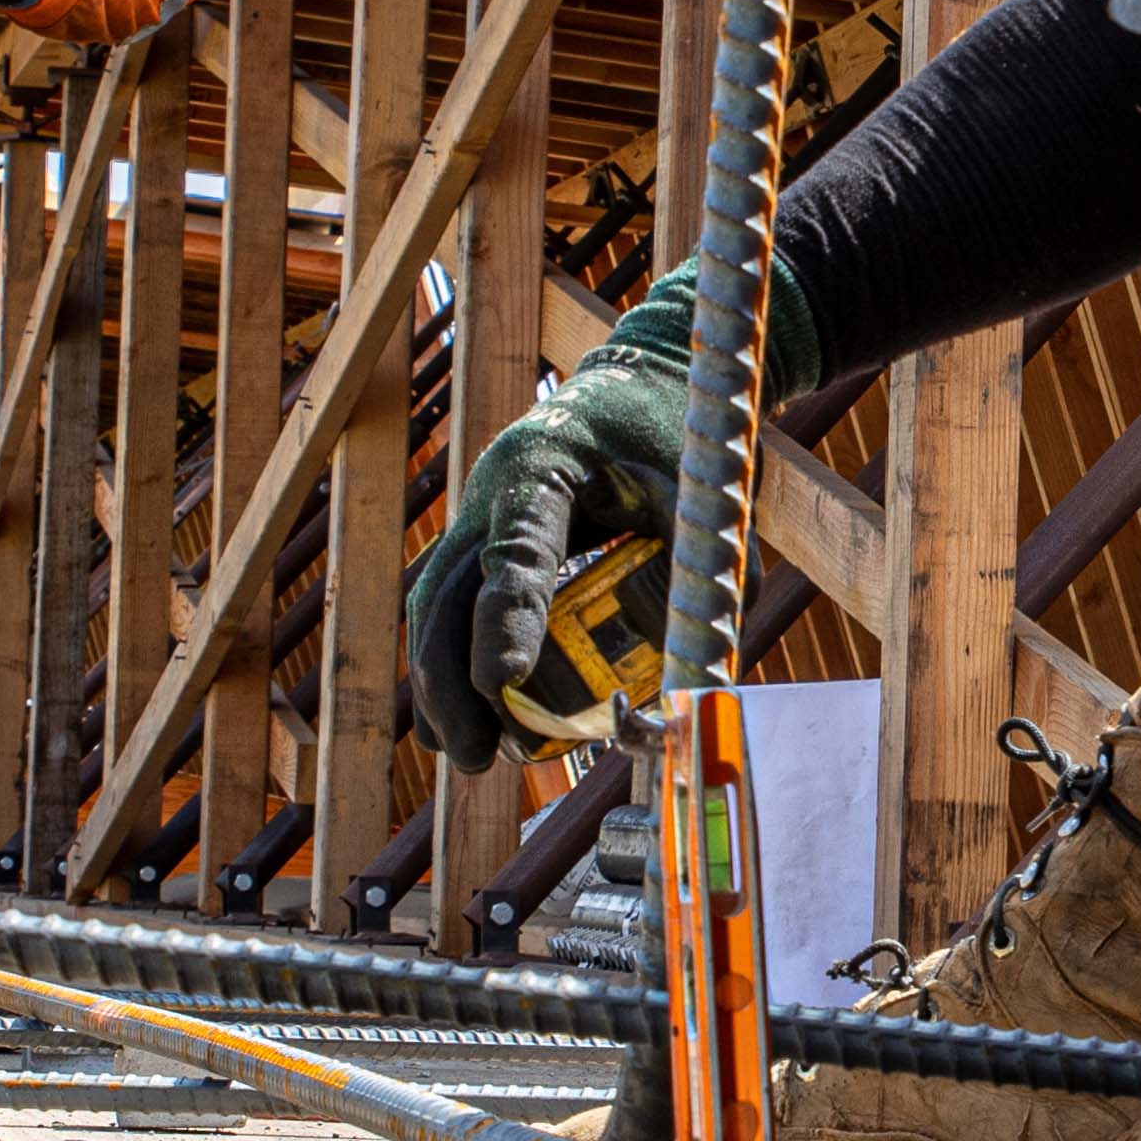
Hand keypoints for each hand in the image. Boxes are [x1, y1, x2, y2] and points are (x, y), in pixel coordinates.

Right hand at [402, 267, 811, 768]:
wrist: (643, 383)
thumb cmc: (679, 439)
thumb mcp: (706, 499)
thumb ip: (707, 585)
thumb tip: (698, 695)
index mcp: (543, 465)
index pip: (514, 556)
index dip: (504, 623)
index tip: (502, 685)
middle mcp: (491, 489)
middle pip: (447, 594)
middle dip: (454, 682)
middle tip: (481, 757)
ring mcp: (476, 513)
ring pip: (433, 607)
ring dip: (441, 685)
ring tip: (468, 756)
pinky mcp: (480, 538)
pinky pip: (446, 607)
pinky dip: (447, 663)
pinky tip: (453, 727)